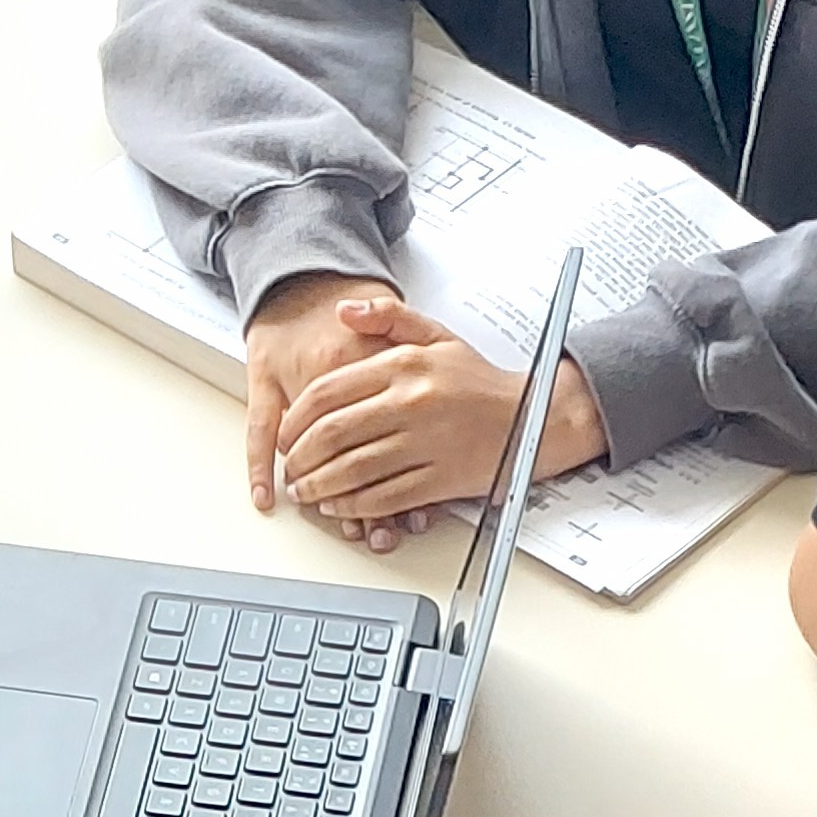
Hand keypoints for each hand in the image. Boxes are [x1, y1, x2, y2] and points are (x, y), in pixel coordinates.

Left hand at [252, 283, 603, 538]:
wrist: (532, 417)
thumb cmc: (478, 381)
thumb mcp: (435, 335)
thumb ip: (388, 316)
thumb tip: (342, 310)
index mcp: (404, 366)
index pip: (326, 392)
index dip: (294, 419)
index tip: (284, 433)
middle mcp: (411, 403)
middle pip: (331, 434)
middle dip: (298, 457)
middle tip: (290, 467)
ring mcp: (425, 443)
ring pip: (351, 470)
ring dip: (318, 486)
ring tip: (305, 490)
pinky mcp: (439, 479)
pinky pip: (382, 498)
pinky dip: (351, 506)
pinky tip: (337, 504)